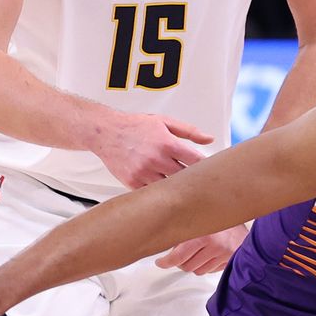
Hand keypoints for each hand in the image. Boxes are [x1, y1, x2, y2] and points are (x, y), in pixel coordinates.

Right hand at [91, 112, 214, 188]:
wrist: (106, 132)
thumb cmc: (135, 126)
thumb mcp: (165, 122)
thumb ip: (189, 131)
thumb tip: (210, 139)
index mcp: (167, 143)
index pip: (195, 161)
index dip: (205, 167)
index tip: (209, 169)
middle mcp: (156, 159)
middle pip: (184, 177)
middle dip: (192, 178)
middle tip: (199, 179)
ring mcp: (144, 173)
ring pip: (169, 188)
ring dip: (176, 187)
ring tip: (182, 184)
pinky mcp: (132, 182)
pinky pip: (152, 192)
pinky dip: (159, 191)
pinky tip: (164, 187)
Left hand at [156, 224, 247, 275]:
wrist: (246, 216)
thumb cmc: (220, 217)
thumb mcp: (200, 220)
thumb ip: (185, 232)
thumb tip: (166, 244)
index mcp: (203, 235)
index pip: (178, 257)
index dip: (166, 262)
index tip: (161, 262)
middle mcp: (215, 245)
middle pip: (187, 266)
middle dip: (181, 263)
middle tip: (178, 257)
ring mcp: (223, 254)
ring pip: (198, 271)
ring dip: (194, 265)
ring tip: (196, 253)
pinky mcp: (230, 260)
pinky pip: (211, 270)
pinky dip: (207, 265)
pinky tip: (209, 254)